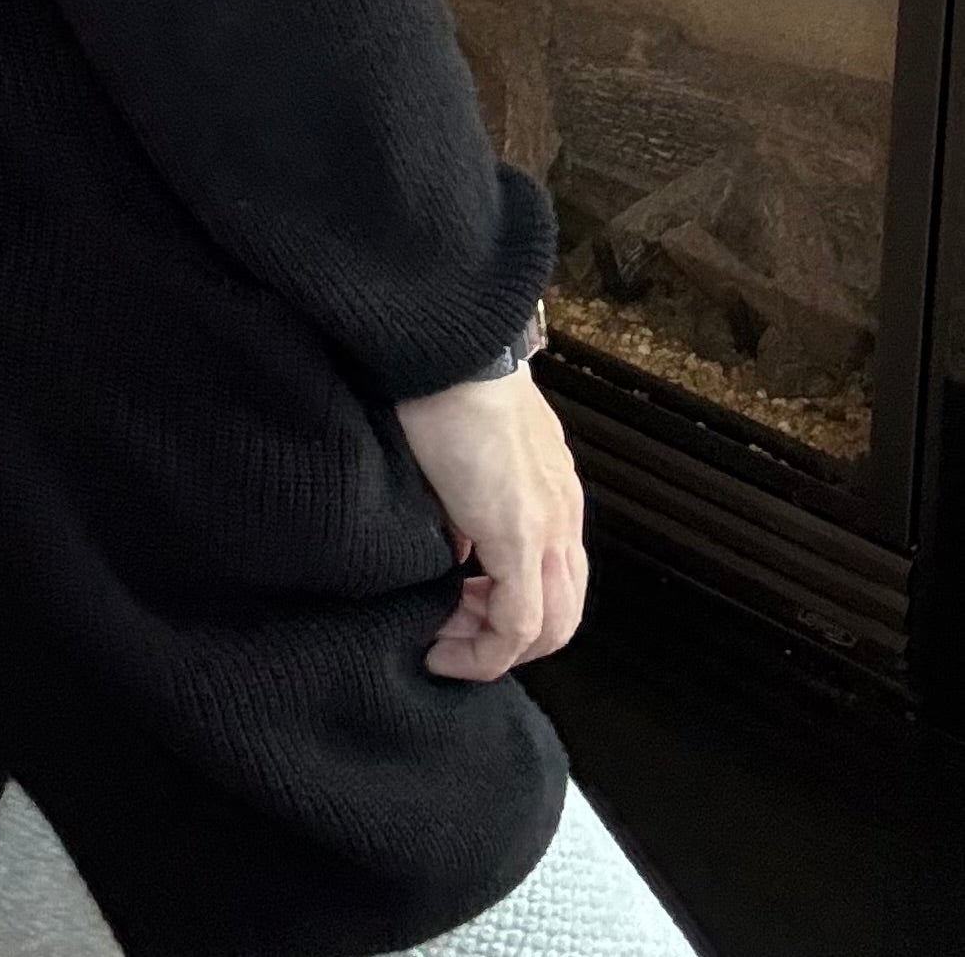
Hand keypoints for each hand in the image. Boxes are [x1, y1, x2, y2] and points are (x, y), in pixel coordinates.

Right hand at [394, 363, 587, 680]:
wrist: (449, 351)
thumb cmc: (445, 381)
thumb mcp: (463, 452)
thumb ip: (468, 501)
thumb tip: (454, 548)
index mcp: (552, 488)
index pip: (554, 575)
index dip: (508, 608)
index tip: (455, 610)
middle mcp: (563, 513)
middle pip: (564, 613)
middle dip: (507, 640)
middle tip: (452, 635)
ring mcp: (549, 526)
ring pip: (551, 628)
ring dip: (495, 649)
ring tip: (444, 643)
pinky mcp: (520, 538)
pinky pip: (517, 624)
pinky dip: (483, 653)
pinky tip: (443, 650)